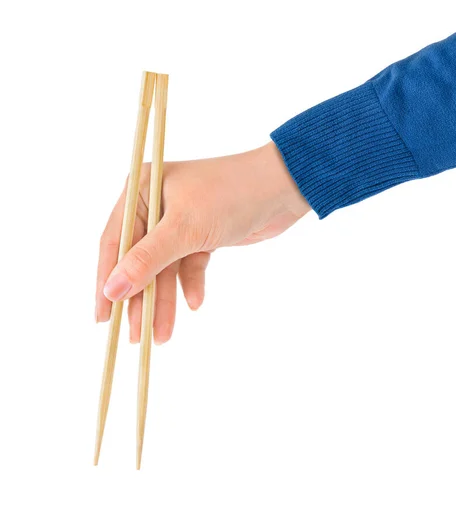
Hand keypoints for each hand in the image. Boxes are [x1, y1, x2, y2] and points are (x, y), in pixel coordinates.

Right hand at [95, 140, 309, 343]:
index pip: (114, 241)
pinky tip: (196, 302)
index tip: (103, 316)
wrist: (283, 189)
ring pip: (165, 268)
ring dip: (165, 300)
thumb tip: (111, 291)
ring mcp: (179, 221)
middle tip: (135, 335)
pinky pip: (188, 266)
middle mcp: (156, 204)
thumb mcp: (184, 229)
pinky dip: (192, 284)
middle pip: (139, 259)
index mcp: (142, 190)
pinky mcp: (201, 235)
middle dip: (139, 298)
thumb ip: (146, 260)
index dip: (107, 279)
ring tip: (162, 335)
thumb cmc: (230, 195)